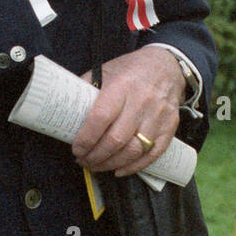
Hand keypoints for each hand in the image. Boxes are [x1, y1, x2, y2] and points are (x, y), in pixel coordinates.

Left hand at [74, 46, 183, 176]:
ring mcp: (158, 116)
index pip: (101, 118)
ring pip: (133, 150)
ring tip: (97, 165)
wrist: (167, 65)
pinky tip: (119, 170)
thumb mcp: (106, 70)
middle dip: (95, 156)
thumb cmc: (132, 69)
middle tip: (83, 160)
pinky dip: (135, 167)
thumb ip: (87, 88)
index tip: (76, 148)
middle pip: (116, 140)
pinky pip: (153, 154)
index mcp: (122, 86)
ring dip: (111, 164)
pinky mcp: (170, 126)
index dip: (86, 138)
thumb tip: (65, 108)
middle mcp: (142, 101)